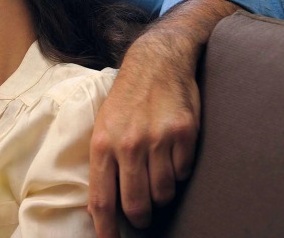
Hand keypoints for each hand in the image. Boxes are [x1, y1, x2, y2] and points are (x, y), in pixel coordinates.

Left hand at [88, 33, 199, 237]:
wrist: (155, 63)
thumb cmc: (125, 99)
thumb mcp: (103, 125)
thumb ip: (103, 161)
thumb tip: (100, 204)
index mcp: (103, 143)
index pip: (102, 198)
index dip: (106, 228)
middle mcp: (128, 144)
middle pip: (135, 204)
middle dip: (140, 217)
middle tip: (142, 217)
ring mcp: (157, 140)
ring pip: (163, 192)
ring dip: (160, 192)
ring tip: (156, 175)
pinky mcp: (184, 135)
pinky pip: (182, 172)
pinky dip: (178, 170)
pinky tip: (171, 152)